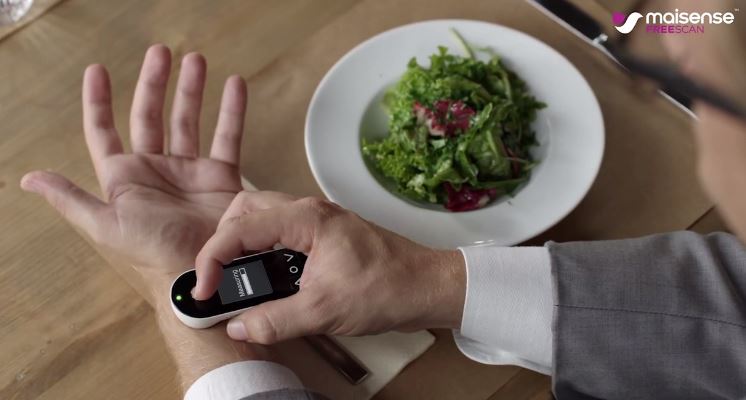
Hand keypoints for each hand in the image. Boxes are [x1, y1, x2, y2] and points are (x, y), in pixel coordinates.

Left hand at [21, 45, 247, 298]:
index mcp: (124, 178)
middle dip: (154, 82)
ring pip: (188, 119)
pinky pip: (227, 136)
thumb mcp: (105, 226)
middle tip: (160, 52)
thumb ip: (71, 199)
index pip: (105, 131)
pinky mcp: (220, 177)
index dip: (98, 102)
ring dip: (191, 89)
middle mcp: (156, 169)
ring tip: (195, 60)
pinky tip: (234, 86)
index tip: (97, 71)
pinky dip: (232, 111)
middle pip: (150, 115)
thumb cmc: (151, 253)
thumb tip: (30, 178)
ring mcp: (189, 171)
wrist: (201, 272)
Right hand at [193, 192, 466, 343]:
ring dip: (243, 242)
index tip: (205, 288)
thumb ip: (275, 320)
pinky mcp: (326, 234)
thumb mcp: (325, 311)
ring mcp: (319, 220)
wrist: (427, 286)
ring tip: (236, 275)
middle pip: (247, 209)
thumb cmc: (389, 287)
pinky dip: (264, 248)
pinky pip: (282, 230)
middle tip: (216, 274)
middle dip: (224, 240)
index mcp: (307, 219)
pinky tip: (268, 276)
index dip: (213, 259)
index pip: (240, 228)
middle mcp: (310, 211)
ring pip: (264, 217)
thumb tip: (239, 325)